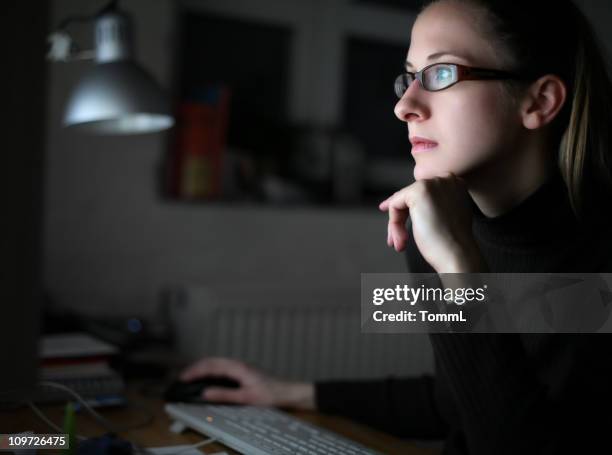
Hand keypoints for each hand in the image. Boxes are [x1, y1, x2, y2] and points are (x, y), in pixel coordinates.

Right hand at [180, 357, 314, 409]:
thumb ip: (224, 394)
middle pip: (211, 361)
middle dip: (195, 367)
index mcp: (238, 368)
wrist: (287, 391)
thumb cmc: (270, 393)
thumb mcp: (246, 397)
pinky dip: (210, 370)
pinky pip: (221, 366)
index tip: (183, 378)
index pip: (211, 366)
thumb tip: (205, 393)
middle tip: (182, 377)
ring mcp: (240, 366)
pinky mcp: (241, 370)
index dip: (195, 371)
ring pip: (216, 362)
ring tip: (190, 375)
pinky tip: (206, 376)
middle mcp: (238, 364)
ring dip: (202, 367)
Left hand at [379, 173, 487, 272]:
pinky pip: (395, 205)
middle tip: (398, 240)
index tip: (396, 221)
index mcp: (456, 184)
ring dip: (397, 226)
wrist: (457, 253)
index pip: (422, 194)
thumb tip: (410, 205)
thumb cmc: (451, 242)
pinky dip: (395, 224)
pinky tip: (402, 239)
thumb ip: (434, 205)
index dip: (407, 208)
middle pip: (410, 197)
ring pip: (401, 202)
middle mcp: (446, 179)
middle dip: (400, 220)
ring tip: (401, 244)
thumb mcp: (445, 217)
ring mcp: (432, 184)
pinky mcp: (419, 191)